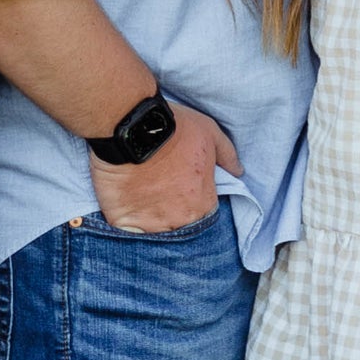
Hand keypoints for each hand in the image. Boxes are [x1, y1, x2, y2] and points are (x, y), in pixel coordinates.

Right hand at [91, 100, 237, 234]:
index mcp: (202, 204)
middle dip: (171, 212)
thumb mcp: (211, 134)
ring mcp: (149, 224)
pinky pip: (127, 231)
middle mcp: (178, 220)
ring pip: (152, 231)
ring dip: (149, 218)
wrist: (134, 128)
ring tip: (142, 195)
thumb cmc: (175, 129)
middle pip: (177, 226)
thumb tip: (238, 171)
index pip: (202, 214)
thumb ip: (227, 156)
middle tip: (160, 190)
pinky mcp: (122, 222)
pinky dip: (127, 222)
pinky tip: (126, 204)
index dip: (192, 202)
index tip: (181, 189)